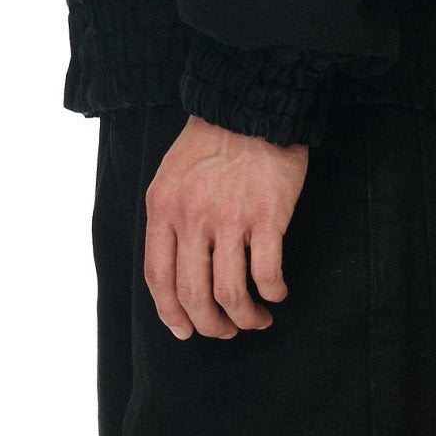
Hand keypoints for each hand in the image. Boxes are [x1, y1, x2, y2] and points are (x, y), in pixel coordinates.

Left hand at [144, 116, 309, 340]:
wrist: (251, 104)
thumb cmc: (213, 142)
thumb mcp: (172, 177)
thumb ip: (170, 221)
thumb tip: (177, 272)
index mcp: (163, 209)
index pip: (159, 278)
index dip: (171, 314)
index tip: (185, 330)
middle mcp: (192, 217)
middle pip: (194, 294)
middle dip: (210, 325)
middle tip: (225, 331)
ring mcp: (229, 218)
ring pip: (231, 293)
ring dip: (245, 318)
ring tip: (256, 319)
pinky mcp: (267, 216)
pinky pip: (267, 273)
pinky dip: (272, 293)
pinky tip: (277, 293)